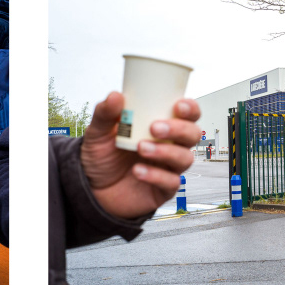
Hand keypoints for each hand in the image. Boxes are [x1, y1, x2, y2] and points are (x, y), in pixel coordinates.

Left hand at [80, 91, 201, 219]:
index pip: (187, 114)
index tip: (178, 105)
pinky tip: (137, 171)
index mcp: (160, 125)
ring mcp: (168, 168)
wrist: (92, 188)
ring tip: (141, 148)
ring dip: (166, 151)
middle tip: (154, 128)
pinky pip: (171, 182)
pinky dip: (155, 176)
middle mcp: (170, 145)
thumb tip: (115, 95)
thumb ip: (105, 114)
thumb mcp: (98, 132)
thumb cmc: (102, 155)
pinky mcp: (163, 189)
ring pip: (185, 158)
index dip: (190, 108)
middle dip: (179, 129)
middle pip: (192, 135)